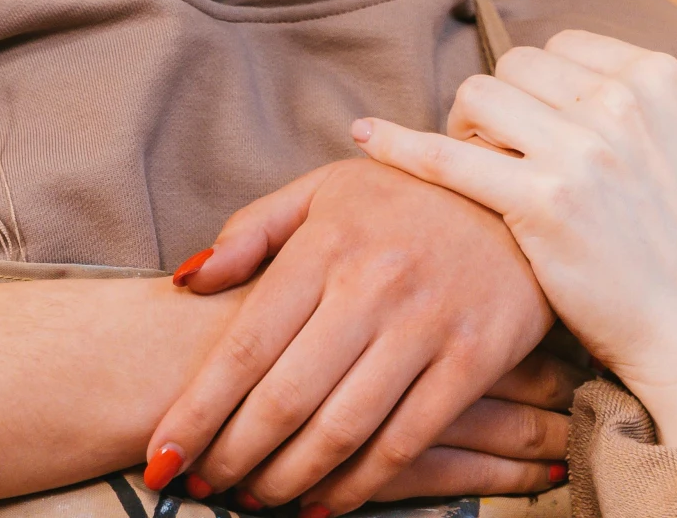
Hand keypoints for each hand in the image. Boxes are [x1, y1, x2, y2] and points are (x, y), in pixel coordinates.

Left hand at [141, 158, 554, 513]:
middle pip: (286, 397)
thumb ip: (251, 231)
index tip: (160, 454)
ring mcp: (425, 327)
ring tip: (252, 500)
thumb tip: (187, 278)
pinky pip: (407, 440)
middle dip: (232, 455)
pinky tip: (323, 504)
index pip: (245, 344)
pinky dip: (360, 484)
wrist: (516, 193)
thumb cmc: (403, 198)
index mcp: (323, 246)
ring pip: (343, 428)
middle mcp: (370, 288)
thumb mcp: (322, 190)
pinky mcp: (474, 359)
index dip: (197, 409)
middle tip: (199, 486)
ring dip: (288, 478)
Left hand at [353, 24, 676, 457]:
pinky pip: (447, 156)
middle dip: (501, 102)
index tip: (540, 122)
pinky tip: (365, 138)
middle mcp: (620, 104)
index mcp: (663, 81)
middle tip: (496, 145)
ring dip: (465, 125)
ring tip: (474, 163)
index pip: (566, 46)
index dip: (545, 85)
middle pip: (515, 67)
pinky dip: (399, 144)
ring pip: (478, 97)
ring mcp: (579, 153)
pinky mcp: (540, 205)